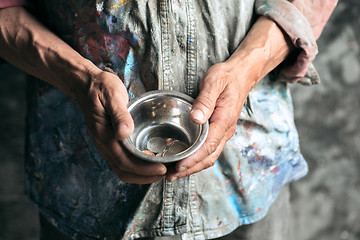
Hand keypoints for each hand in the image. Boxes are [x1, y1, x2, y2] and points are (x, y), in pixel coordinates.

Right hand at [76, 70, 166, 183]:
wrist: (86, 84)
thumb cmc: (100, 88)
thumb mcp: (112, 96)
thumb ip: (119, 114)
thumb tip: (124, 133)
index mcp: (104, 136)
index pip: (124, 162)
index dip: (143, 169)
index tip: (161, 169)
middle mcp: (104, 144)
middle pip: (124, 171)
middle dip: (145, 176)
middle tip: (166, 172)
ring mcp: (107, 144)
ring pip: (123, 169)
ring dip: (142, 174)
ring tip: (161, 170)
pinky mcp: (111, 141)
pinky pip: (123, 160)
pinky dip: (138, 166)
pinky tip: (150, 160)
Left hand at [166, 62, 251, 180]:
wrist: (241, 75)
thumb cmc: (227, 77)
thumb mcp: (214, 83)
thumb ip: (205, 101)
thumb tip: (196, 119)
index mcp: (224, 120)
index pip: (209, 145)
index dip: (193, 159)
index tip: (179, 167)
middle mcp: (225, 130)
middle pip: (209, 157)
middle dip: (190, 169)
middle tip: (171, 176)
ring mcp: (223, 132)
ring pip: (209, 156)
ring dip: (193, 167)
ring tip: (174, 173)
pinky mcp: (219, 131)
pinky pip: (209, 149)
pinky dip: (196, 158)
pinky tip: (184, 159)